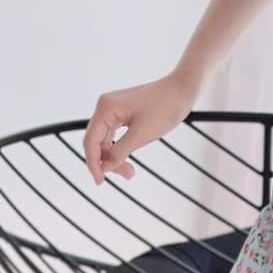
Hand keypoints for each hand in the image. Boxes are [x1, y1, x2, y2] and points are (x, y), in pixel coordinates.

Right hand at [83, 71, 197, 185]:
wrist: (183, 89)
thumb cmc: (165, 108)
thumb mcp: (141, 135)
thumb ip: (119, 152)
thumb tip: (104, 168)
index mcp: (106, 108)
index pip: (90, 141)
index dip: (93, 164)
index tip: (100, 182)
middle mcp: (105, 106)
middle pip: (96, 141)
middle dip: (108, 161)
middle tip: (128, 175)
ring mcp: (113, 108)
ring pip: (105, 140)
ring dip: (114, 156)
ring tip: (131, 171)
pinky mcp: (122, 112)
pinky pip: (114, 134)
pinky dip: (120, 147)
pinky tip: (127, 158)